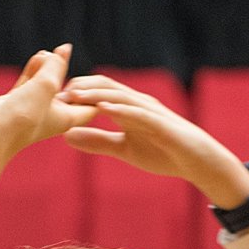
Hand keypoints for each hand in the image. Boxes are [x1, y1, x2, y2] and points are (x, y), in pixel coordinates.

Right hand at [0, 45, 97, 159]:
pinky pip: (28, 83)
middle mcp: (51, 115)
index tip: (101, 79)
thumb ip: (55, 67)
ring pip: (46, 85)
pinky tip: (39, 55)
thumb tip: (63, 51)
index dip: (97, 94)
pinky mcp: (14, 103)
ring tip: (50, 52)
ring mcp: (31, 109)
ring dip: (49, 68)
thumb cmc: (21, 115)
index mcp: (66, 119)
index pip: (90, 107)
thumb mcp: (46, 86)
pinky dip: (34, 70)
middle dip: (70, 74)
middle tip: (68, 55)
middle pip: (68, 93)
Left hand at [59, 77, 248, 207]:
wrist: (197, 162)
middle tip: (56, 92)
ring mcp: (149, 110)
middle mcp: (136, 102)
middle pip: (104, 85)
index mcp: (127, 107)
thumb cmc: (163, 153)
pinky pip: (137, 112)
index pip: (97, 92)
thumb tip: (66, 136)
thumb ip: (97, 141)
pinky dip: (120, 108)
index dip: (75, 91)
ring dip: (95, 93)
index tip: (51, 98)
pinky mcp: (160, 122)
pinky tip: (104, 109)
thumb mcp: (124, 149)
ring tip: (73, 94)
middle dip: (80, 86)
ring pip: (118, 94)